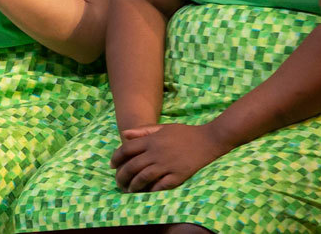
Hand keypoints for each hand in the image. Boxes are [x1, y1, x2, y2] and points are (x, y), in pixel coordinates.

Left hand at [110, 123, 235, 192]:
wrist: (209, 139)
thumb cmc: (185, 133)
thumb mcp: (163, 127)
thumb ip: (143, 131)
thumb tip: (124, 135)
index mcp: (152, 140)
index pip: (127, 149)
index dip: (116, 158)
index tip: (112, 166)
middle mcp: (156, 152)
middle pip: (132, 166)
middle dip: (122, 176)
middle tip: (118, 182)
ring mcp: (167, 164)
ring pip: (143, 177)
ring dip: (134, 186)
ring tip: (130, 190)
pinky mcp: (178, 175)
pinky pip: (161, 185)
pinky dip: (152, 190)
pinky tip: (147, 193)